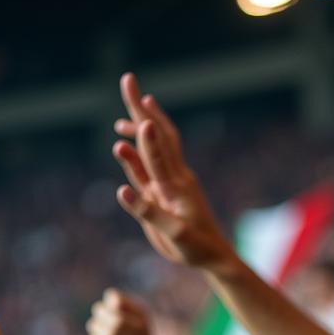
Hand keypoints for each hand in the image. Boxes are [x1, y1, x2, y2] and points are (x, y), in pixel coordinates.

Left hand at [86, 288, 157, 334]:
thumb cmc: (142, 332)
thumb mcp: (141, 314)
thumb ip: (125, 302)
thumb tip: (108, 298)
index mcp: (141, 316)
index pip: (115, 299)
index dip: (110, 301)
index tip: (113, 307)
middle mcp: (133, 329)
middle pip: (101, 310)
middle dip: (99, 312)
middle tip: (100, 314)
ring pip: (93, 326)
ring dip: (95, 326)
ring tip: (102, 329)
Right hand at [112, 73, 232, 268]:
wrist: (213, 256)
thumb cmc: (196, 247)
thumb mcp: (174, 234)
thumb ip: (147, 211)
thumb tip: (121, 189)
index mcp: (177, 187)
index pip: (160, 154)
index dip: (148, 135)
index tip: (140, 109)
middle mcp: (174, 177)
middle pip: (157, 135)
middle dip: (140, 108)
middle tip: (127, 78)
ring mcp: (169, 182)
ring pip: (152, 147)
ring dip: (137, 126)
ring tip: (120, 115)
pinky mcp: (164, 191)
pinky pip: (148, 166)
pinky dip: (136, 152)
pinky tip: (123, 146)